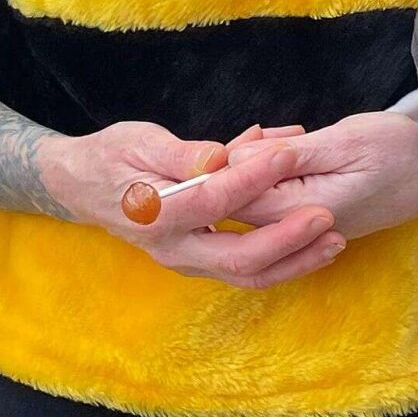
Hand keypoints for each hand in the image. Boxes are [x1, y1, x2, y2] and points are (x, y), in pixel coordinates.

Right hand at [46, 121, 343, 290]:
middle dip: (290, 241)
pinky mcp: (198, 260)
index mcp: (158, 214)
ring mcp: (187, 260)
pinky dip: (281, 259)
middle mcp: (174, 247)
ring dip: (295, 261)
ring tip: (335, 240)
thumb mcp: (140, 141)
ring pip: (247, 275)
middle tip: (328, 217)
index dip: (255, 178)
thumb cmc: (112, 155)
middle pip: (240, 259)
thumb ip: (180, 153)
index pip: (216, 199)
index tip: (290, 152)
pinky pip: (244, 269)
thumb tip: (219, 157)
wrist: (81, 185)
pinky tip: (312, 242)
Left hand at [228, 113, 417, 239]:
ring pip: (255, 201)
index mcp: (303, 212)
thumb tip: (236, 160)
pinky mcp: (312, 219)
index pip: (236, 201)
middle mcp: (299, 230)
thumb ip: (288, 156)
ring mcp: (305, 228)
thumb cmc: (398, 151)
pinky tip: (291, 146)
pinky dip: (273, 171)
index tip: (244, 135)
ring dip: (256, 166)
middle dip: (237, 165)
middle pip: (239, 205)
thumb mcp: (345, 141)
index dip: (224, 167)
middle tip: (265, 132)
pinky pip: (275, 199)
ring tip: (284, 135)